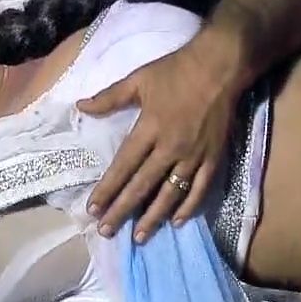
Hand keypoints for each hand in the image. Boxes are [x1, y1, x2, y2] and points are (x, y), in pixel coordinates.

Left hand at [78, 34, 244, 241]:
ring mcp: (194, 155)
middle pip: (142, 185)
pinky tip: (176, 221)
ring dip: (153, 217)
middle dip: (122, 210)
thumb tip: (80, 107)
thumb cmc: (176, 70)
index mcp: (149, 128)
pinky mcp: (214, 157)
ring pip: (170, 193)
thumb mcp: (138, 78)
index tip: (93, 208)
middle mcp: (170, 146)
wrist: (220, 65)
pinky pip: (200, 188)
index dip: (107, 189)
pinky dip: (188, 206)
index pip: (123, 166)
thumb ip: (109, 97)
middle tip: (106, 231)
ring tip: (138, 236)